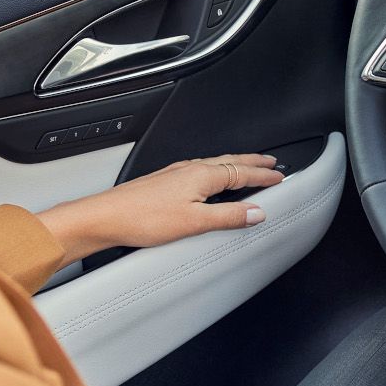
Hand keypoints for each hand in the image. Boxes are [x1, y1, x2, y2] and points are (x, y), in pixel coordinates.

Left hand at [34, 154, 283, 264]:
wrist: (105, 217)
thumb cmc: (142, 218)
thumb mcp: (193, 222)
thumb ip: (227, 217)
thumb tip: (256, 213)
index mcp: (201, 175)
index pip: (242, 172)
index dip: (263, 175)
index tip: (280, 176)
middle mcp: (188, 169)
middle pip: (230, 163)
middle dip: (253, 163)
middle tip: (271, 163)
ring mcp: (174, 174)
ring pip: (214, 165)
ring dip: (235, 166)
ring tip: (248, 169)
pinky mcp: (163, 182)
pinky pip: (199, 171)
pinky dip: (216, 173)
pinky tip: (211, 182)